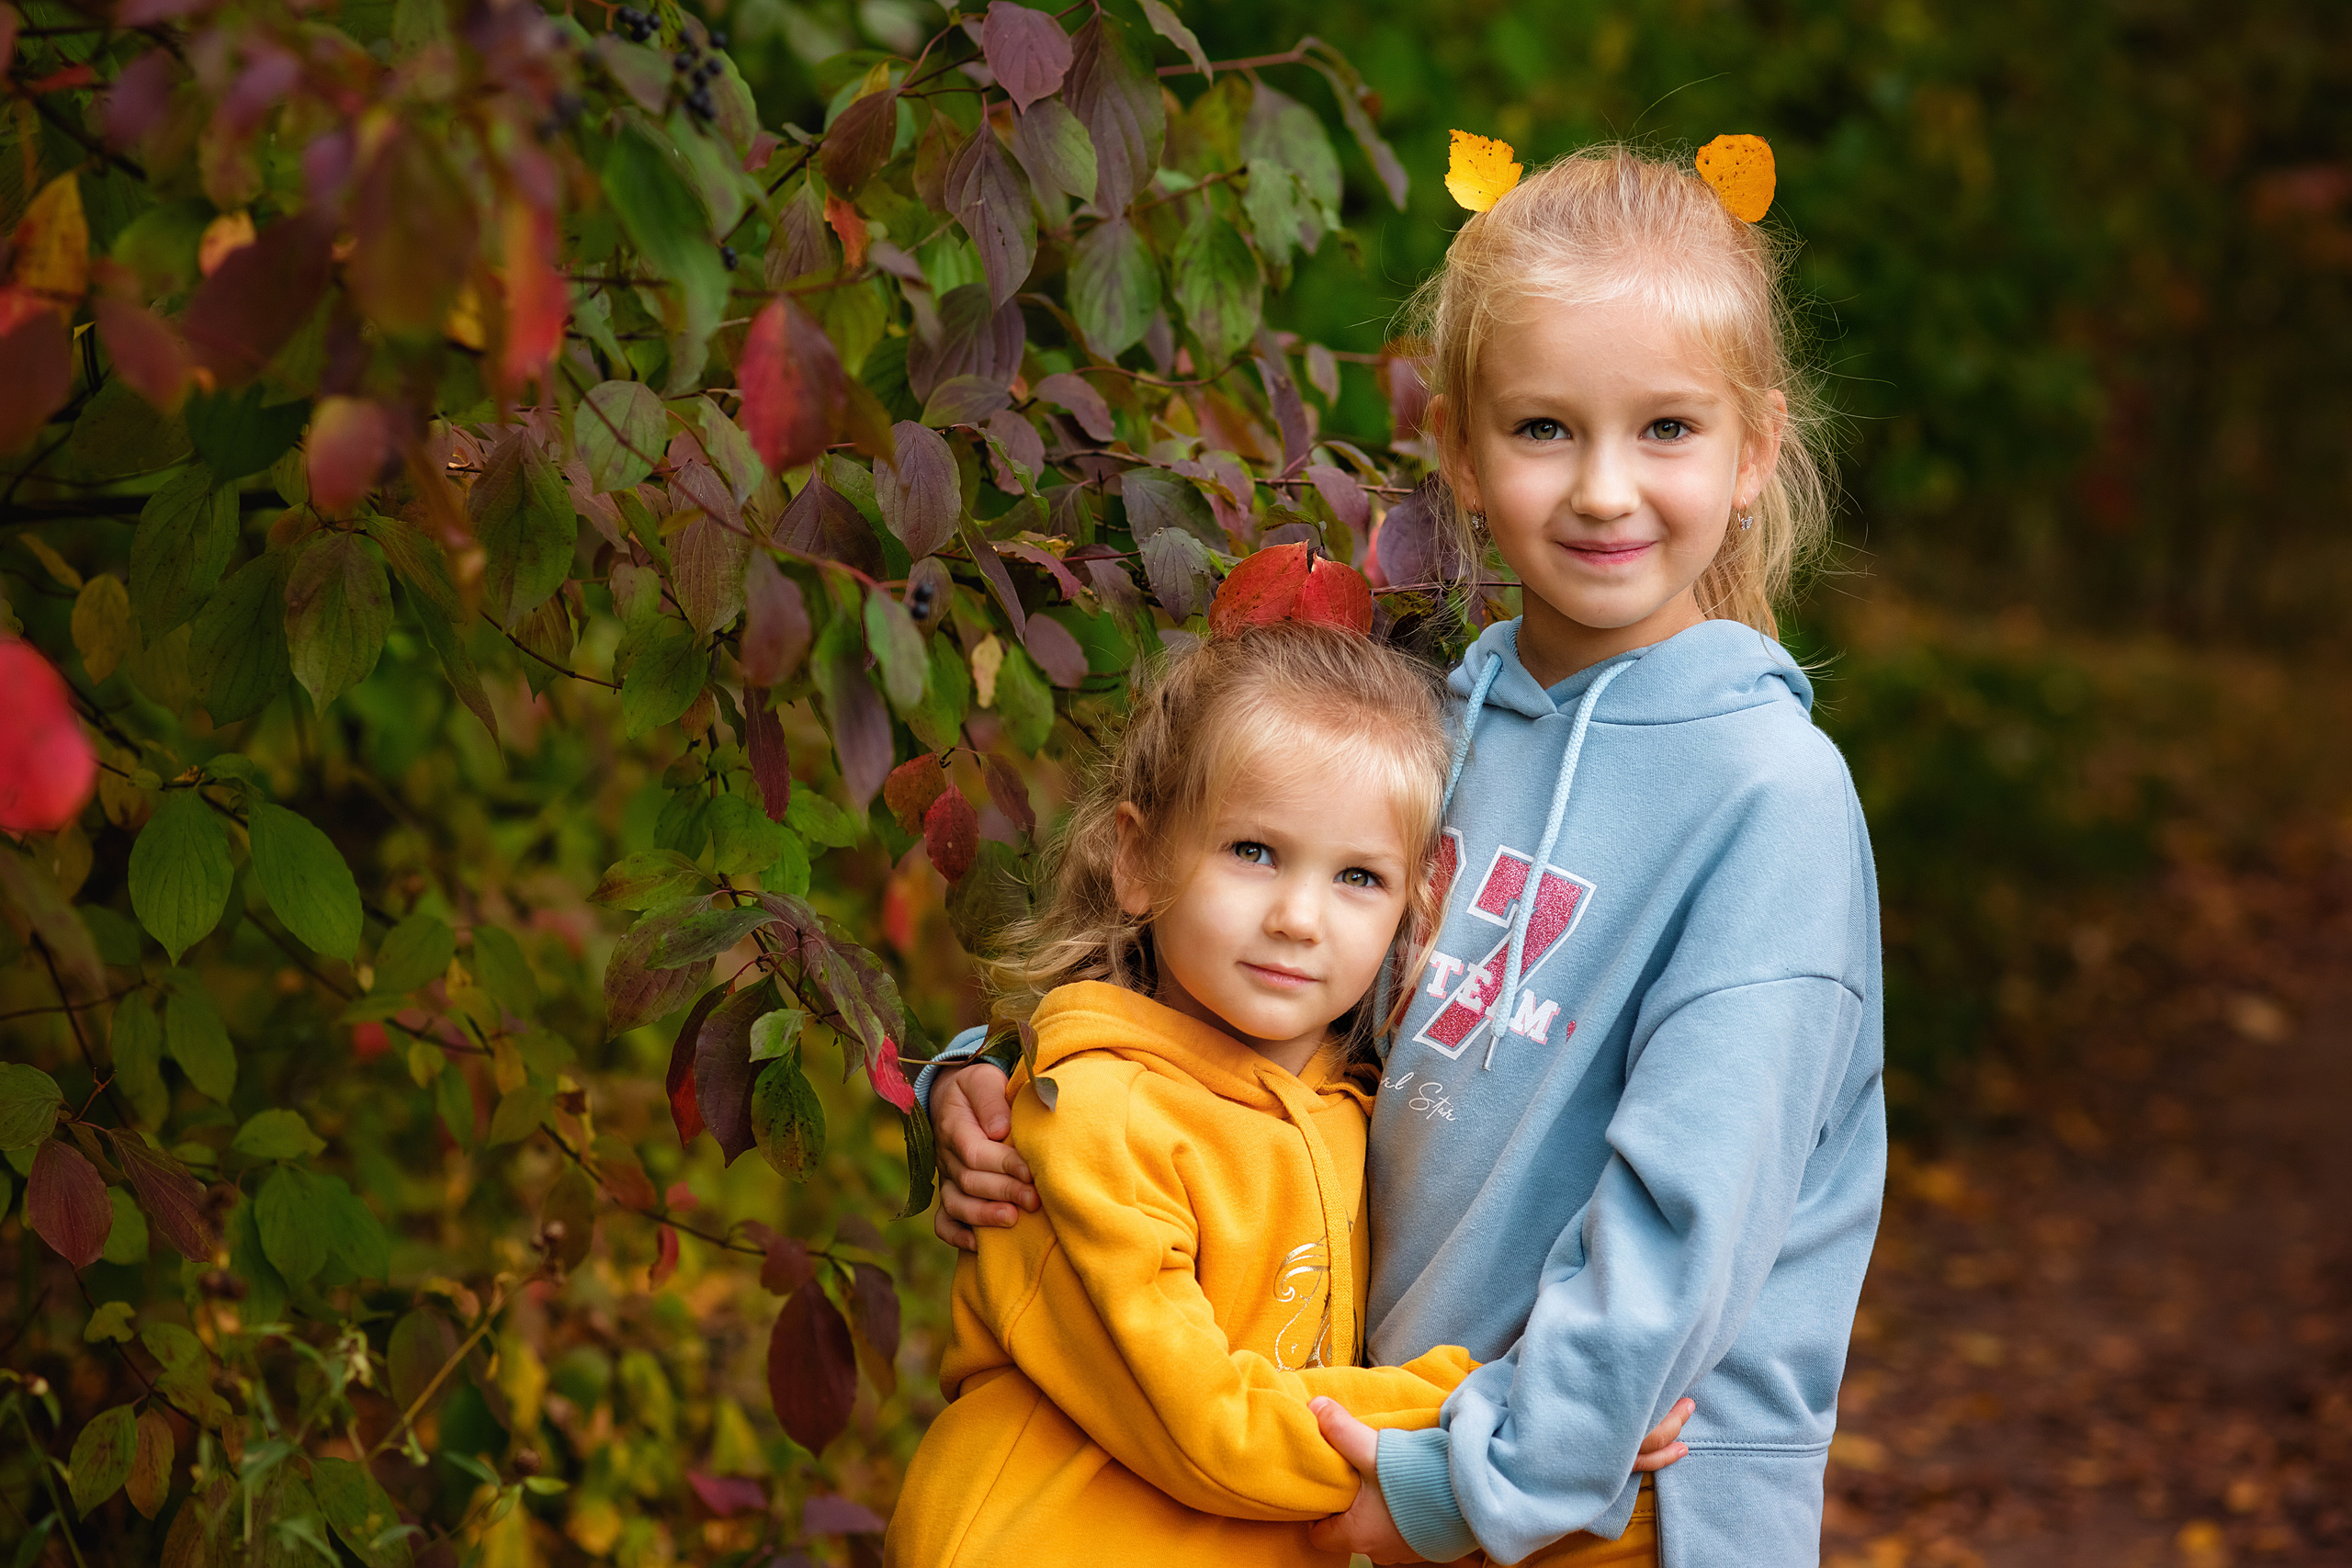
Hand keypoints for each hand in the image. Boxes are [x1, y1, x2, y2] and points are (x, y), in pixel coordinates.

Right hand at [929, 1061, 1034, 1249]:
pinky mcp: (951, 1192)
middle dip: (1004, 1191)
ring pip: (955, 1205)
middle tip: (1035, 1200)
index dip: (1003, 1164)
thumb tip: (1000, 1130)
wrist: (959, 1097)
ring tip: (1013, 1220)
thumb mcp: (984, 1079)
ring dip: (984, 1216)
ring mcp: (947, 1177)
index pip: (975, 1151)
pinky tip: (979, 1244)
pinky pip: (943, 1221)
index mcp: (954, 1125)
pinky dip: (957, 1236)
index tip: (1032, 1171)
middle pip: (969, 1181)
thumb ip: (991, 1099)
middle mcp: (947, 1155)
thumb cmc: (980, 1086)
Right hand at [1302, 1394, 1698, 1563]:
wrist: (1421, 1525)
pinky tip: (1662, 1450)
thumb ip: (1350, 1435)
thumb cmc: (1414, 1493)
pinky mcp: (1545, 1482)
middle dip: (1653, 1432)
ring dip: (1652, 1443)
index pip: (1577, 1449)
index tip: (1658, 1411)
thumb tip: (1310, 1408)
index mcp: (1519, 1464)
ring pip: (1614, 1462)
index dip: (1622, 1434)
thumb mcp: (1380, 1466)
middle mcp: (1540, 1475)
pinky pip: (1603, 1469)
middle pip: (1610, 1454)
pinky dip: (1635, 1458)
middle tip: (1692, 1407)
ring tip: (1689, 1420)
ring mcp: (1545, 1480)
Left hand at [1304, 1397, 1427, 1563]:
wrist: (1472, 1497)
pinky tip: (1407, 1489)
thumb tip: (1314, 1408)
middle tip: (1347, 1476)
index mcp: (1356, 1535)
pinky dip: (1399, 1513)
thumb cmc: (1419, 1481)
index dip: (1315, 1512)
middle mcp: (1378, 1551)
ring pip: (1376, 1531)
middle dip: (1346, 1505)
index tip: (1320, 1487)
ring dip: (1375, 1509)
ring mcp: (1404, 1551)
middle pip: (1348, 1532)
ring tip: (1379, 1479)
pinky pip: (1402, 1531)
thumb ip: (1340, 1430)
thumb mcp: (1372, 1450)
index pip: (1318, 1536)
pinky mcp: (1425, 1544)